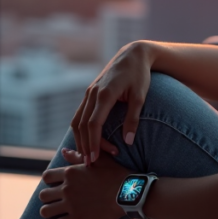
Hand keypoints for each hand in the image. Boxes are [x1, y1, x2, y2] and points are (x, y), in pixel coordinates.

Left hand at [38, 153, 129, 218]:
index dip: (49, 181)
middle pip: (43, 195)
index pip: (46, 176)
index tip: (56, 185)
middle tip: (56, 200)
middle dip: (48, 198)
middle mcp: (67, 188)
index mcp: (71, 172)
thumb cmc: (116, 174)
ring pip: (45, 210)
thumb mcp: (99, 160)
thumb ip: (78, 156)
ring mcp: (71, 204)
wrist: (129, 192)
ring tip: (55, 213)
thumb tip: (64, 151)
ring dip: (49, 212)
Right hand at [72, 41, 152, 165]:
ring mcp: (89, 93)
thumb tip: (128, 142)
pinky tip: (86, 140)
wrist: (132, 54)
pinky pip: (80, 114)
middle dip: (85, 145)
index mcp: (105, 94)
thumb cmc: (139, 75)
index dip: (93, 142)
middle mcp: (92, 93)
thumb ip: (133, 118)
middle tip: (90, 164)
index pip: (94, 123)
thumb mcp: (140, 96)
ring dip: (80, 138)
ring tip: (86, 155)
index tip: (94, 159)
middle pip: (83, 124)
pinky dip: (81, 129)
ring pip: (77, 120)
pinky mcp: (89, 93)